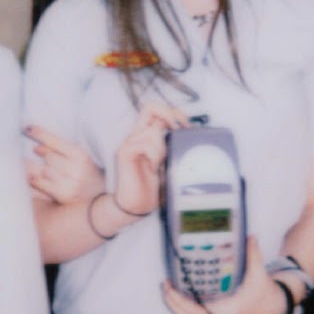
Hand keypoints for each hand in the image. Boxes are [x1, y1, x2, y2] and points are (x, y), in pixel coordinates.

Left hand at [25, 126, 104, 205]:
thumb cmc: (86, 174)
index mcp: (82, 156)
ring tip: (52, 171)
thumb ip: (61, 149)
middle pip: (49, 157)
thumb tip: (36, 148)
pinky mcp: (64, 196)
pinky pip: (41, 184)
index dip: (41, 134)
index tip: (28, 128)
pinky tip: (32, 178)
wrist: (101, 199)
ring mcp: (71, 184)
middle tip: (38, 151)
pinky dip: (34, 180)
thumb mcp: (79, 157)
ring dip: (43, 170)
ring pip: (45, 170)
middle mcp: (77, 169)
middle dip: (43, 153)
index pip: (56, 142)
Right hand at [114, 100, 188, 217]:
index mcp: (145, 136)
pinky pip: (145, 144)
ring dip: (162, 146)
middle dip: (170, 115)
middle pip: (150, 107)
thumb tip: (189, 135)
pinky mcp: (125, 153)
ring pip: (153, 131)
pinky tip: (153, 168)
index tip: (186, 126)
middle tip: (180, 130)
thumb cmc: (152, 187)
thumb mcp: (168, 163)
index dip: (173, 112)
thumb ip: (172, 147)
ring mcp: (129, 143)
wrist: (136, 205)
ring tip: (159, 163)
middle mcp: (135, 135)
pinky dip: (154, 155)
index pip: (155, 109)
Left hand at [161, 236, 291, 313]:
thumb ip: (253, 254)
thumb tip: (249, 235)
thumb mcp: (259, 272)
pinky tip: (182, 294)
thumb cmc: (267, 291)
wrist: (277, 306)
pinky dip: (185, 308)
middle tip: (165, 284)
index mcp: (226, 311)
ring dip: (176, 306)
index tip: (170, 285)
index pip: (194, 309)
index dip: (178, 299)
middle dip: (172, 302)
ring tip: (169, 289)